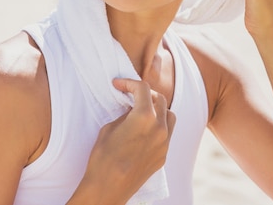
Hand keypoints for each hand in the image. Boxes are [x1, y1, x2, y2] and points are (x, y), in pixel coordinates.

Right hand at [68, 79, 175, 204]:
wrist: (108, 188)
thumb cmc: (103, 158)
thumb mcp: (109, 128)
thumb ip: (125, 115)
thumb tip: (131, 110)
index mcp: (144, 117)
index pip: (143, 88)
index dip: (129, 83)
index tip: (119, 85)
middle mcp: (159, 128)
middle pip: (160, 99)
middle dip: (145, 93)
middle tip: (131, 95)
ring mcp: (164, 143)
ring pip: (169, 115)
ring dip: (158, 108)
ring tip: (143, 110)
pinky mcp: (163, 156)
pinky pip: (167, 134)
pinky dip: (159, 126)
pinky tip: (144, 130)